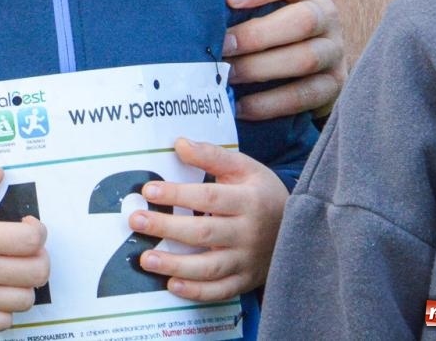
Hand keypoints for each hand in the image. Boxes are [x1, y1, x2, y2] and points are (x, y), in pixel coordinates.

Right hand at [0, 167, 48, 331]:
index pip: (31, 240)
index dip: (37, 231)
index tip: (28, 227)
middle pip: (37, 271)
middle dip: (38, 257)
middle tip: (25, 250)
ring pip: (26, 299)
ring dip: (23, 284)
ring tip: (10, 272)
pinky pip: (6, 321)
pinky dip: (5, 309)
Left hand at [129, 138, 286, 301]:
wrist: (299, 228)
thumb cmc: (261, 193)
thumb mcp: (244, 167)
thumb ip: (212, 155)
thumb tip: (179, 144)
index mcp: (249, 200)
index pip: (209, 198)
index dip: (178, 195)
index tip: (148, 191)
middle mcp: (249, 233)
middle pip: (205, 233)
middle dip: (167, 228)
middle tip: (136, 221)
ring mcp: (248, 261)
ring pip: (210, 267)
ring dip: (176, 265)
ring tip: (146, 259)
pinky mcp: (246, 280)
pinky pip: (220, 291)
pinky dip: (197, 292)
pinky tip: (171, 286)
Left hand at [224, 0, 344, 119]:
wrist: (314, 57)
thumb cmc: (270, 21)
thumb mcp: (262, 2)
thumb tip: (191, 6)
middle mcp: (326, 16)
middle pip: (303, 20)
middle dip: (257, 35)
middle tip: (222, 45)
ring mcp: (334, 52)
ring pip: (305, 59)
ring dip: (261, 68)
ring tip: (227, 76)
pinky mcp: (333, 86)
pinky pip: (304, 96)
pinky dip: (270, 103)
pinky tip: (240, 106)